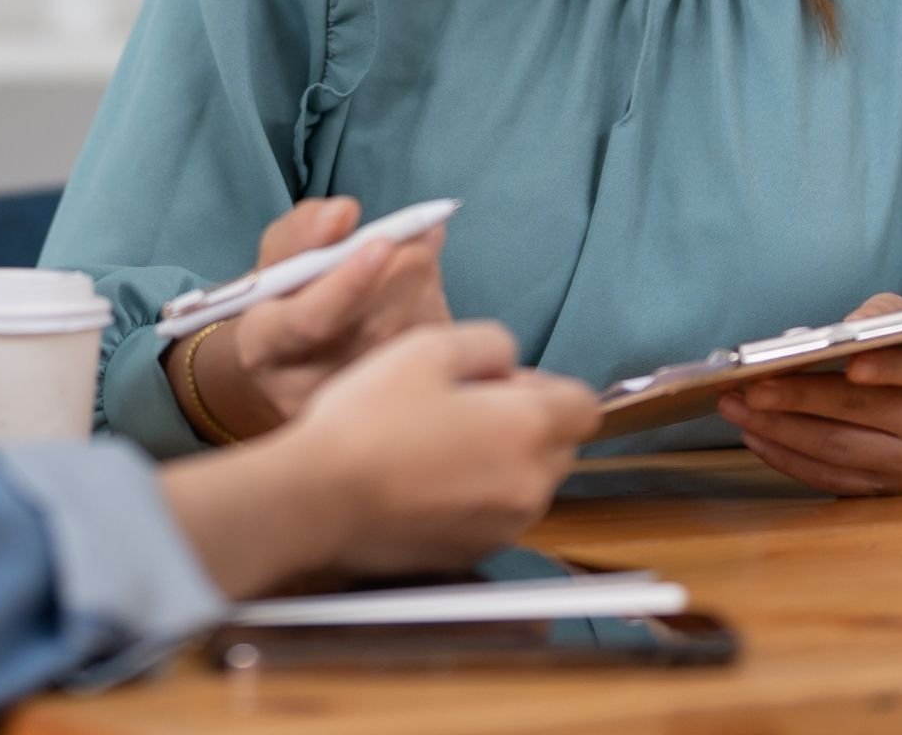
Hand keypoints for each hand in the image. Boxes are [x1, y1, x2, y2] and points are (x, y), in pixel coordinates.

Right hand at [163, 321, 599, 597]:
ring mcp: (503, 530)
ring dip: (504, 461)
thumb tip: (509, 366)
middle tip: (463, 406)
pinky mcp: (472, 557)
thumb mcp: (430, 346)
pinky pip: (495, 515)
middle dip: (528, 423)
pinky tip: (425, 482)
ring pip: (529, 483)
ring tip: (439, 445)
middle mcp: (532, 487)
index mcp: (530, 429)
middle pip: (560, 447)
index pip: (584, 405)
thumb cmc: (374, 415)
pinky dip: (477, 497)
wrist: (318, 499)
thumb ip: (490, 343)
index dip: (546, 385)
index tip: (496, 381)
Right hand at [167, 196, 450, 439]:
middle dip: (406, 271)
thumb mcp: (280, 254)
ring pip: (411, 338)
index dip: (350, 282)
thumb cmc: (287, 292)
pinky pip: (432, 354)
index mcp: (263, 345)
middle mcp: (304, 387)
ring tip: (413, 262)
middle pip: (373, 328)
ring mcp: (352, 408)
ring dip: (426, 287)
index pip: (308, 321)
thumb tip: (344, 213)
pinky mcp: (392, 414)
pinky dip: (437, 311)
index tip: (383, 242)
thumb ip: (306, 228)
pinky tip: (422, 296)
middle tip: (419, 233)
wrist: (291, 361)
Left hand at [716, 293, 901, 495]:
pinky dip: (788, 458)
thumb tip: (824, 334)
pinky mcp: (886, 489)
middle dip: (798, 398)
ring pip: (837, 449)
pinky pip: (830, 477)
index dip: (886, 367)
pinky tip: (755, 436)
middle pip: (860, 411)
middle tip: (749, 387)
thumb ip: (877, 315)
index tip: (851, 363)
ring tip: (736, 409)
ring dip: (779, 430)